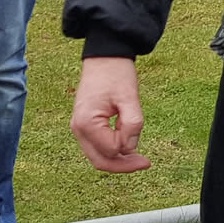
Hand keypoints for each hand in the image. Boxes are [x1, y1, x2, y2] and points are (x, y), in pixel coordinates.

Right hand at [72, 57, 151, 172]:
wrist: (105, 57)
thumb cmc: (116, 74)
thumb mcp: (130, 97)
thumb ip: (132, 124)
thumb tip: (131, 149)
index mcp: (87, 123)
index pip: (110, 151)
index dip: (128, 152)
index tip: (145, 153)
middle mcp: (78, 129)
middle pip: (100, 161)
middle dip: (122, 165)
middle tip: (145, 163)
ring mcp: (79, 127)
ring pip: (98, 155)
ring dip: (118, 158)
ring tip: (138, 156)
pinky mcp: (85, 125)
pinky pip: (98, 145)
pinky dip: (113, 149)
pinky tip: (127, 145)